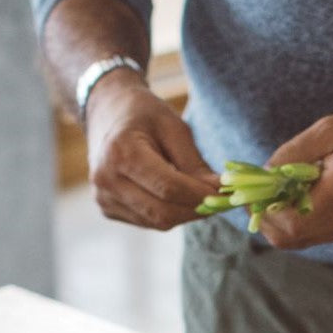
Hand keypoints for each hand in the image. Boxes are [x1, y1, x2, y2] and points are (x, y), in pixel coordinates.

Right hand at [85, 72, 218, 228]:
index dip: (201, 196)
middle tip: (221, 202)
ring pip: (158, 222)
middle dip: (197, 210)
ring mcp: (105, 197)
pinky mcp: (108, 208)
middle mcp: (106, 179)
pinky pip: (149, 221)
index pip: (169, 188)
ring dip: (186, 213)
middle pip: (163, 213)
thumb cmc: (143, 114)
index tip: (227, 196)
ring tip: (199, 196)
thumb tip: (222, 193)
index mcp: (120, 153)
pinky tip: (175, 196)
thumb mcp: (173, 127)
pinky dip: (170, 213)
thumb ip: (196, 164)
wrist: (105, 111)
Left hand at [260, 107, 332, 249]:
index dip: (261, 205)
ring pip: (293, 240)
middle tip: (259, 186)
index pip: (287, 220)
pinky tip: (294, 194)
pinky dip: (291, 219)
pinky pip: (307, 235)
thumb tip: (263, 172)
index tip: (251, 183)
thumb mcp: (332, 128)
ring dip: (276, 218)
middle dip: (264, 214)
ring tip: (277, 188)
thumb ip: (296, 152)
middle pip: (285, 237)